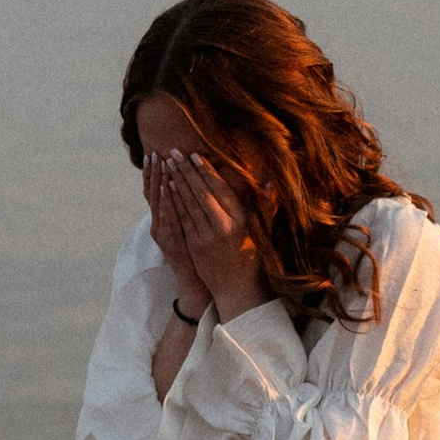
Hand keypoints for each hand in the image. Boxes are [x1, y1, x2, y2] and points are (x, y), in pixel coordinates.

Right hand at [143, 150, 201, 287]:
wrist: (195, 281)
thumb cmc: (195, 252)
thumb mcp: (186, 228)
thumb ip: (184, 209)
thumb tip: (184, 187)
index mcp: (161, 220)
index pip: (154, 191)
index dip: (152, 173)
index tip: (152, 153)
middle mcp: (158, 225)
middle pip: (153, 194)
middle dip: (154, 173)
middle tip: (154, 153)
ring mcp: (163, 235)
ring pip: (159, 205)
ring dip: (159, 184)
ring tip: (160, 165)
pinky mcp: (170, 243)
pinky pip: (168, 220)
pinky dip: (167, 205)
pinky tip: (167, 191)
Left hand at [150, 148, 266, 320]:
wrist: (235, 287)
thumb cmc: (250, 255)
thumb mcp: (260, 230)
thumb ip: (265, 205)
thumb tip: (272, 182)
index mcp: (241, 220)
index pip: (221, 190)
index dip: (206, 171)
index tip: (195, 155)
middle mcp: (224, 227)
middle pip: (201, 193)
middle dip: (186, 171)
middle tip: (174, 152)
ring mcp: (207, 237)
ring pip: (189, 204)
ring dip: (177, 182)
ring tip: (167, 163)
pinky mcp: (194, 246)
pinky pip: (182, 219)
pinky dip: (174, 201)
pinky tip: (167, 186)